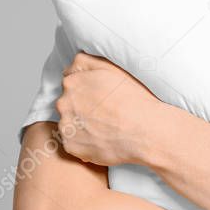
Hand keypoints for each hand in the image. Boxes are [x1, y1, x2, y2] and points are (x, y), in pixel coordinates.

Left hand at [55, 51, 162, 165]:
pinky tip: (101, 140)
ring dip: (81, 126)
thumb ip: (85, 62)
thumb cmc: (133, 99)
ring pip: (69, 125)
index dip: (86, 92)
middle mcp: (64, 103)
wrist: (144, 130)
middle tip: (104, 114)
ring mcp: (66, 126)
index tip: (100, 99)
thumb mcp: (111, 67)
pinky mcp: (71, 146)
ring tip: (104, 128)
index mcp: (72, 83)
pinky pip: (73, 144)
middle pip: (67, 105)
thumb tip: (69, 68)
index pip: (70, 85)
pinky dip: (84, 143)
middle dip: (81, 109)